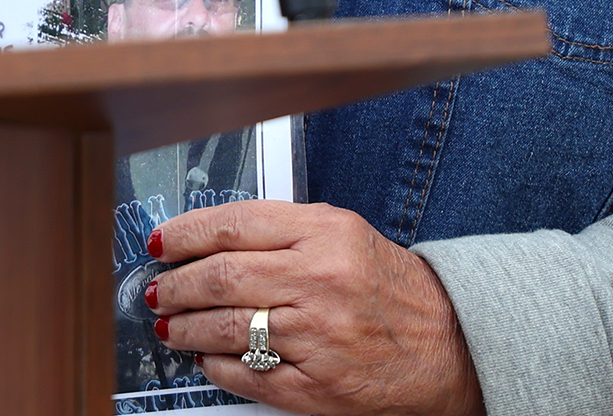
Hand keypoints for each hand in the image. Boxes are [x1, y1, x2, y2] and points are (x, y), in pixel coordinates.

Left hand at [150, 201, 483, 413]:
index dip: (182, 235)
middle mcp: (319, 281)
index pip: (229, 226)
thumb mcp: (342, 234)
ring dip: (186, 328)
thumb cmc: (392, 289)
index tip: (159, 244)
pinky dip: (218, 367)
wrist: (455, 345)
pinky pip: (249, 375)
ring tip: (171, 326)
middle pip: (218, 277)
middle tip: (157, 292)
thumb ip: (278, 229)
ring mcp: (318, 336)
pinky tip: (208, 360)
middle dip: (174, 287)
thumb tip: (206, 238)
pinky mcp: (320, 385)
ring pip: (226, 327)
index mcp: (322, 234)